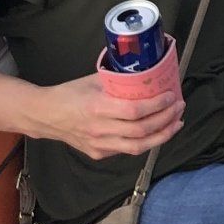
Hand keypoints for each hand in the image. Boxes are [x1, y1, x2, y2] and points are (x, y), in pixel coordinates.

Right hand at [31, 75, 182, 160]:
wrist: (45, 115)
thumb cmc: (70, 93)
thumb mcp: (95, 80)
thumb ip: (119, 80)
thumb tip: (147, 70)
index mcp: (98, 108)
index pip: (135, 111)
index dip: (157, 106)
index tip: (171, 96)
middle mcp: (99, 130)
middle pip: (141, 131)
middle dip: (166, 120)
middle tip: (179, 107)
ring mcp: (98, 145)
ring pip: (137, 147)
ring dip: (162, 135)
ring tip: (176, 123)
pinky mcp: (98, 154)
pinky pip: (126, 150)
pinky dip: (145, 141)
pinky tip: (156, 131)